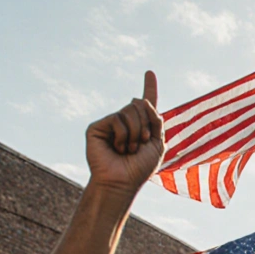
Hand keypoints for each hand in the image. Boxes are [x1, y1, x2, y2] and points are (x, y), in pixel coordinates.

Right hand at [85, 71, 163, 199]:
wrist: (122, 182)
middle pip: (140, 105)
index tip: (150, 72)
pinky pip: (117, 118)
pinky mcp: (97, 126)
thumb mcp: (157, 143)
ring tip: (128, 149)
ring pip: (129, 110)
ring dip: (136, 132)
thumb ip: (155, 120)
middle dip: (146, 125)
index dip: (149, 87)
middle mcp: (125, 122)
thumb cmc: (140, 167)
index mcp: (141, 126)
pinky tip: (118, 148)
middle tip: (140, 144)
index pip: (147, 104)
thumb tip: (140, 99)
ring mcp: (110, 123)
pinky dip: (123, 134)